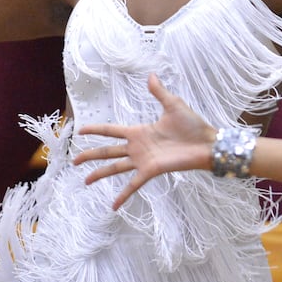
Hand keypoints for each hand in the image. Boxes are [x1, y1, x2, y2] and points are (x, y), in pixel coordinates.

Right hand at [76, 74, 218, 209]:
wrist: (207, 143)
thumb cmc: (192, 125)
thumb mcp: (173, 105)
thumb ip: (159, 92)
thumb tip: (151, 75)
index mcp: (139, 132)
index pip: (111, 131)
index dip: (96, 130)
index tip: (80, 131)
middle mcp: (137, 147)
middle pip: (107, 151)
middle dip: (90, 155)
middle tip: (74, 160)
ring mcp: (142, 160)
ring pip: (115, 168)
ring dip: (99, 174)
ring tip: (85, 181)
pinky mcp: (151, 171)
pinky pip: (133, 185)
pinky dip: (123, 195)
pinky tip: (112, 206)